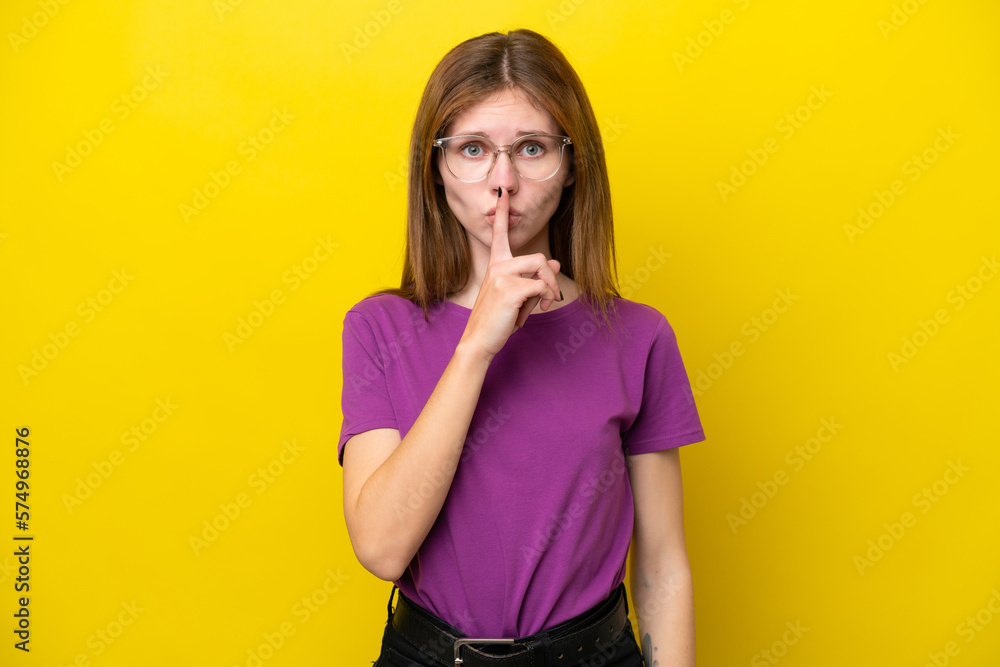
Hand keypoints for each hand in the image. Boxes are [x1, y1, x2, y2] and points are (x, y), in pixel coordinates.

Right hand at [459, 186, 561, 359]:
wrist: (479, 340)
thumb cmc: (497, 320)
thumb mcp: (517, 296)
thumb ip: (534, 277)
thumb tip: (554, 261)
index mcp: (495, 265)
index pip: (499, 233)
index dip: (502, 212)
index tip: (501, 191)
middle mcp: (497, 266)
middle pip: (538, 258)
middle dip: (551, 278)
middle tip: (549, 298)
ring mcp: (501, 276)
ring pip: (542, 269)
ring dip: (550, 289)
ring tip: (542, 306)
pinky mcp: (509, 289)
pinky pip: (541, 287)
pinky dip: (546, 299)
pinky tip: (535, 311)